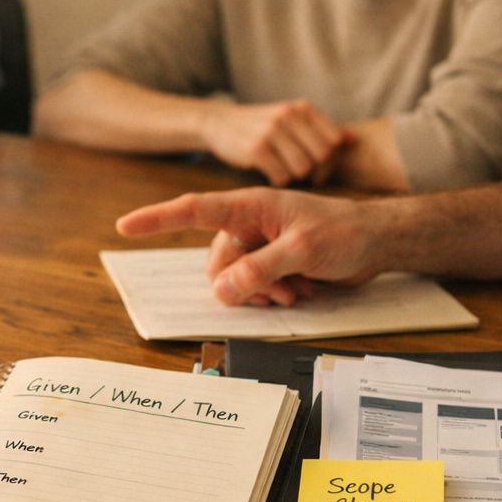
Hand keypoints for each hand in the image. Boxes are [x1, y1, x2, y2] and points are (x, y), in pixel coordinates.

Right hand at [116, 187, 383, 305]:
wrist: (376, 242)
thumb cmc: (344, 232)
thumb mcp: (303, 249)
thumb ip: (262, 268)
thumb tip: (223, 290)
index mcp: (250, 206)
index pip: (193, 209)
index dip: (157, 218)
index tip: (125, 224)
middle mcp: (247, 224)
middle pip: (217, 263)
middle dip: (242, 283)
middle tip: (281, 288)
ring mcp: (258, 246)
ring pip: (232, 281)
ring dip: (260, 292)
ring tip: (294, 288)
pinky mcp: (269, 265)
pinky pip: (250, 289)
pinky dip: (270, 295)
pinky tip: (297, 290)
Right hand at [199, 100, 349, 185]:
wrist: (220, 122)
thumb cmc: (262, 125)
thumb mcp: (291, 118)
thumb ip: (321, 129)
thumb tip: (353, 139)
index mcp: (302, 108)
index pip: (334, 141)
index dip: (331, 160)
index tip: (319, 167)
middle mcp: (289, 116)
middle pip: (322, 157)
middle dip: (316, 172)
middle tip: (303, 176)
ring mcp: (272, 132)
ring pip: (303, 169)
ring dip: (296, 178)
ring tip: (285, 172)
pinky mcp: (256, 149)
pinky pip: (282, 177)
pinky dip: (279, 181)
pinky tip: (270, 174)